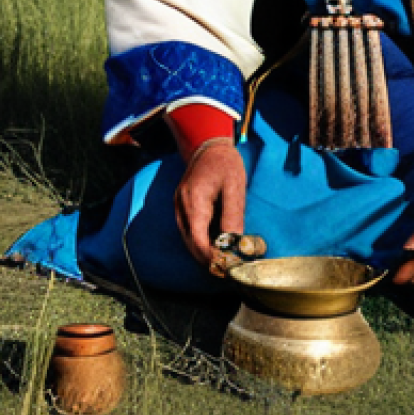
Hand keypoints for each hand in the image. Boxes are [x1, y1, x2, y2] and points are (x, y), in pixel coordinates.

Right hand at [174, 141, 246, 266]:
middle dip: (207, 259)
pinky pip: (187, 229)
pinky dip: (199, 240)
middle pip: (190, 243)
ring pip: (187, 238)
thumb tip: (233, 244)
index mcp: (194, 201)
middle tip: (228, 270)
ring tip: (223, 260)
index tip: (227, 267)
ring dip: (202, 252)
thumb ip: (233, 215)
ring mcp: (179, 205)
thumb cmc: (225, 163)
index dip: (211, 257)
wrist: (208, 144)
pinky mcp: (181, 205)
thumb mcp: (235, 187)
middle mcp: (181, 206)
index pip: (198, 240)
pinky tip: (214, 244)